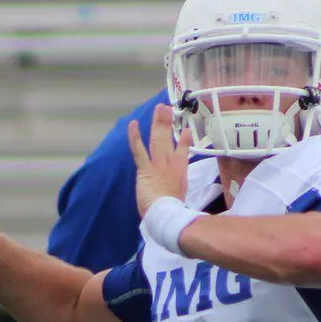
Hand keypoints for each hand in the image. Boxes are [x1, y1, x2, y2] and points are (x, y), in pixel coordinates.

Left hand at [128, 103, 191, 218]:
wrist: (165, 213)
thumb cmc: (173, 209)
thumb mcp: (181, 195)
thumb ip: (179, 187)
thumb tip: (177, 186)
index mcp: (180, 170)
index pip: (184, 151)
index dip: (185, 140)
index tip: (187, 130)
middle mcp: (170, 164)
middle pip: (169, 140)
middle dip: (167, 123)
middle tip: (167, 108)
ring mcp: (158, 164)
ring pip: (158, 139)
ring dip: (158, 122)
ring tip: (159, 108)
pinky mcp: (146, 169)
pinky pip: (139, 150)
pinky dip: (135, 137)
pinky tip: (133, 124)